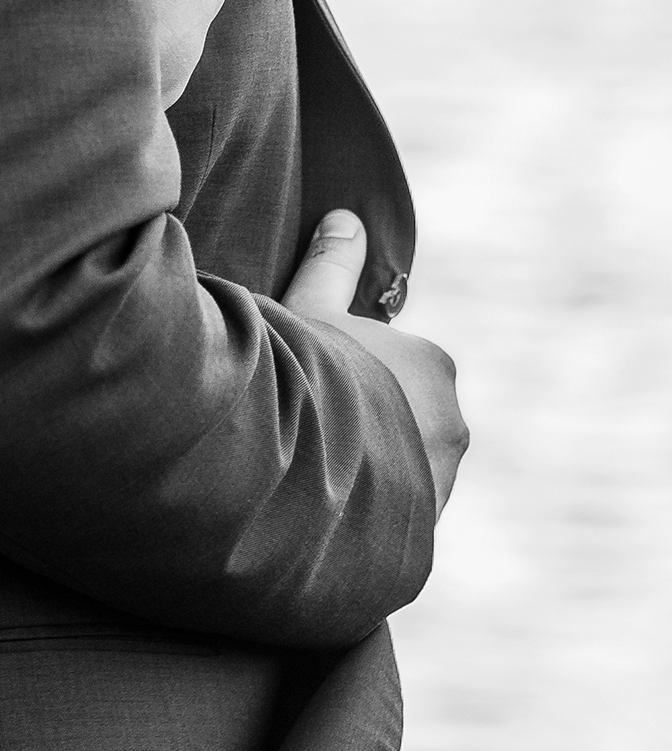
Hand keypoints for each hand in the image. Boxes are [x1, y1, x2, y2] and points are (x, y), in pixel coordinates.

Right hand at [283, 209, 467, 517]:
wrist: (297, 459)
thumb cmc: (305, 371)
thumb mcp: (309, 308)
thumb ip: (332, 265)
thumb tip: (346, 217)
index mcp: (433, 365)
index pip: (393, 369)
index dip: (346, 373)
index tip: (311, 384)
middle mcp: (453, 425)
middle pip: (403, 421)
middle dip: (365, 427)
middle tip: (308, 431)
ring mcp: (441, 484)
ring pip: (401, 472)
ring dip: (367, 475)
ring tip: (309, 478)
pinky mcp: (420, 533)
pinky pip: (391, 518)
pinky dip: (363, 516)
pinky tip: (320, 514)